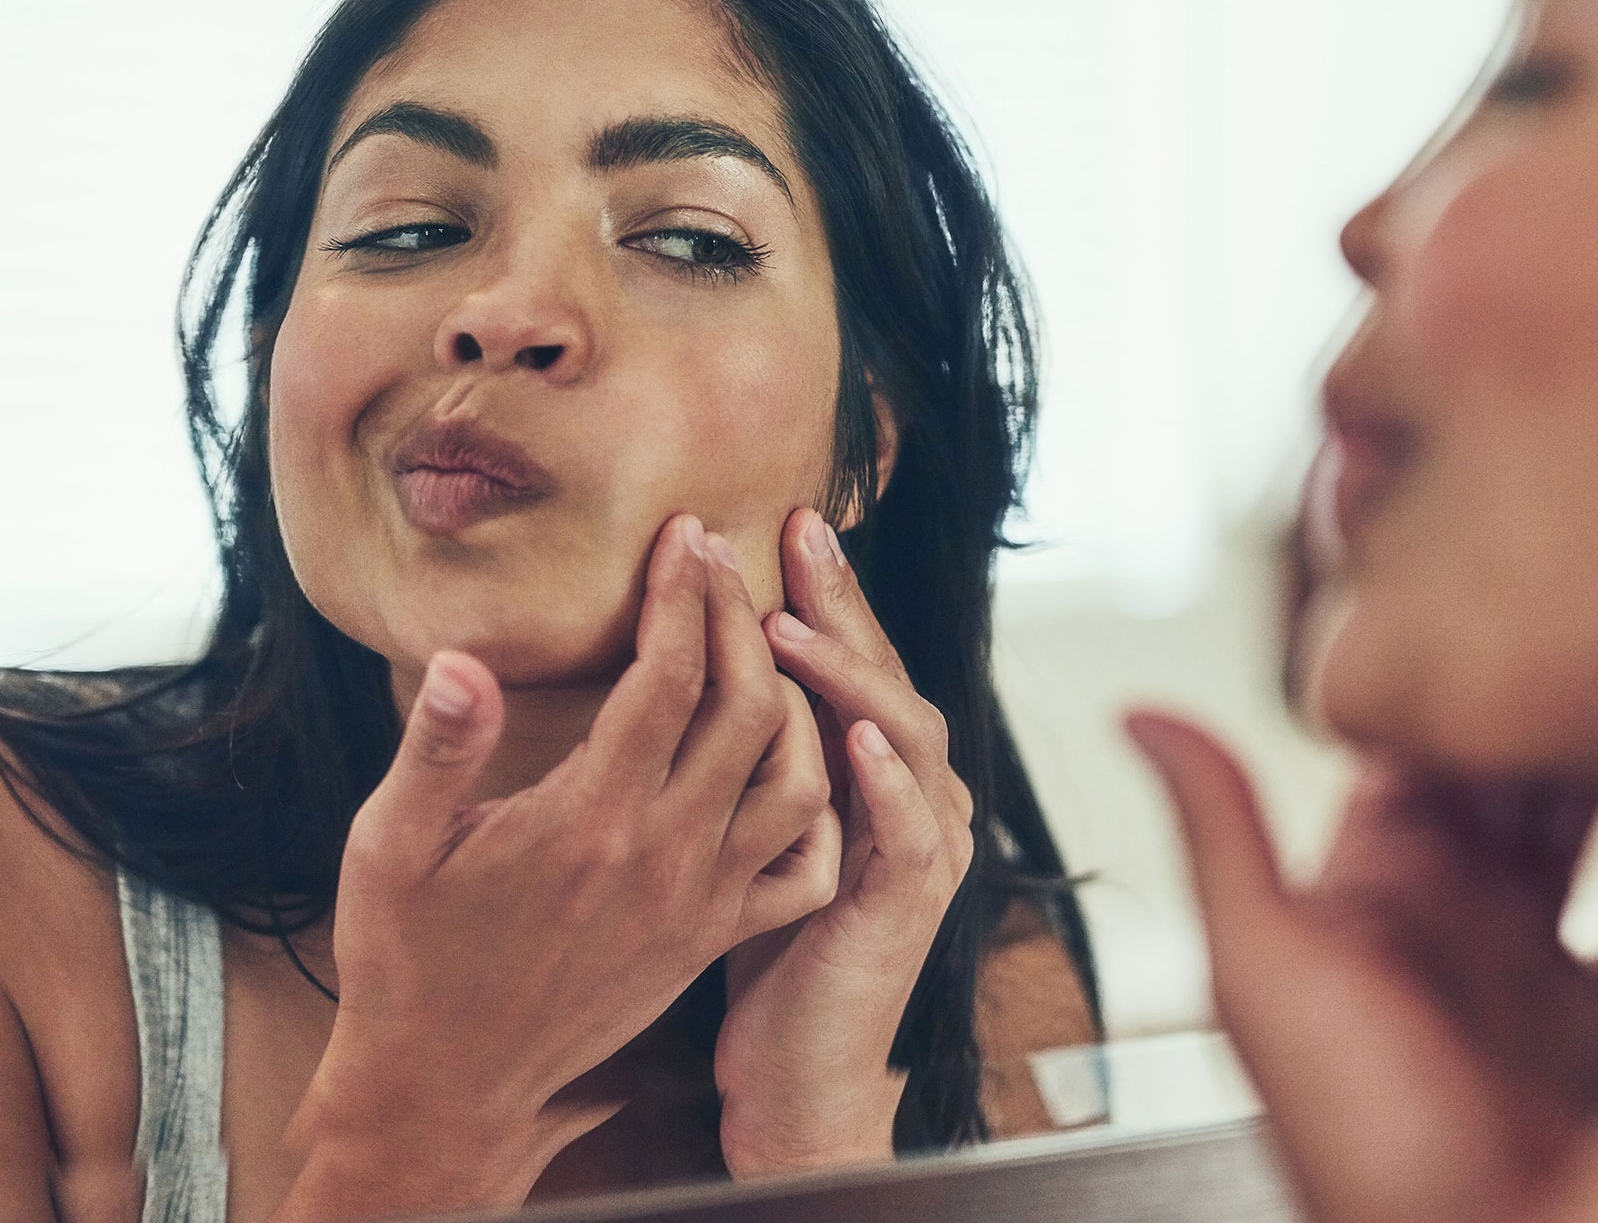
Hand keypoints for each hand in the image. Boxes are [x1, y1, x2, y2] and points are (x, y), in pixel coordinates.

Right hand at [272, 515, 837, 1222]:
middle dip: (743, 620)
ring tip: (763, 645)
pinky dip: (820, 806)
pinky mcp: (713, 941)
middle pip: (749, 711)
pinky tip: (794, 759)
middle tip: (722, 561)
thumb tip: (460, 658)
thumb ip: (436, 749)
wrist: (448, 1081)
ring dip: (795, 703)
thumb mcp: (391, 847)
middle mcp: (664, 858)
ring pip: (798, 783)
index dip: (683, 592)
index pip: (668, 677)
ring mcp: (701, 904)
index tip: (686, 531)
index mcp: (589, 820)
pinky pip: (806, 869)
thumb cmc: (408, 956)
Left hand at [713, 507, 976, 1178]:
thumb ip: (737, 752)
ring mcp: (921, 850)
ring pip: (907, 734)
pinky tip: (855, 738)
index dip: (822, 592)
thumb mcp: (742, 829)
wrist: (792, 1076)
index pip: (852, 661)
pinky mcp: (910, 908)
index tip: (776, 521)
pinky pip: (911, 831)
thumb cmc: (760, 951)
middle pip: (887, 674)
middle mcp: (913, 798)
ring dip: (852, 675)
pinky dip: (889, 781)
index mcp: (873, 775)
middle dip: (845, 601)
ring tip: (794, 624)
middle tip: (800, 530)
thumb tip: (675, 662)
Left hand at [1129, 712, 1597, 1222]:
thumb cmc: (1366, 1150)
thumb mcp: (1267, 974)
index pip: (1418, 755)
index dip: (1456, 680)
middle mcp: (1472, 934)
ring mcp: (1560, 989)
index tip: (1509, 590)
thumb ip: (1221, 834)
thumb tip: (1141, 715)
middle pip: (1529, 788)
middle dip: (1573, 717)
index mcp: (1380, 901)